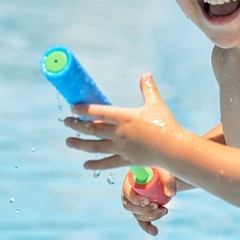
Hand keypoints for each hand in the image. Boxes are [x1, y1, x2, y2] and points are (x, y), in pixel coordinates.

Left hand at [63, 73, 185, 171]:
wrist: (173, 149)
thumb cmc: (166, 124)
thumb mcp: (156, 104)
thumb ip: (148, 89)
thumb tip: (146, 74)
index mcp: (125, 117)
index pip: (99, 112)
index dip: (84, 110)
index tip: (73, 108)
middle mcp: (119, 133)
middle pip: (93, 129)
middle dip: (77, 125)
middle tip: (66, 122)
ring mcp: (121, 148)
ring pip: (96, 146)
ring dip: (80, 144)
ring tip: (68, 142)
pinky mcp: (126, 160)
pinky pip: (107, 163)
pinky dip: (96, 164)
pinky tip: (86, 165)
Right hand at [121, 168, 177, 235]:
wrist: (166, 178)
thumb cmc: (163, 172)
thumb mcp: (167, 172)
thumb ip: (169, 180)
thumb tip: (171, 194)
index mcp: (130, 181)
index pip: (127, 192)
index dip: (135, 198)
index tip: (147, 201)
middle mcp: (129, 193)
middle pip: (129, 206)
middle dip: (143, 209)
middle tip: (157, 206)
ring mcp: (134, 204)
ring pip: (137, 215)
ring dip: (151, 216)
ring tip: (165, 210)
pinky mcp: (142, 212)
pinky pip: (142, 222)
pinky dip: (148, 227)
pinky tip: (155, 232)